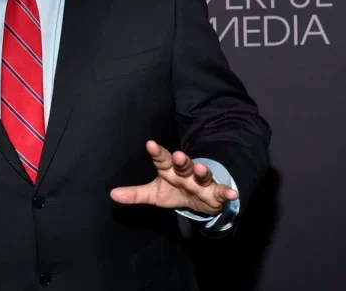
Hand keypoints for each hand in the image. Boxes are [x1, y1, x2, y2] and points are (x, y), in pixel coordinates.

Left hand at [110, 140, 236, 214]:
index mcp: (170, 171)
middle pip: (183, 165)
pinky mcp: (216, 193)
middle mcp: (186, 174)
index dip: (157, 152)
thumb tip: (112, 195)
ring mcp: (202, 182)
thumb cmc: (175, 192)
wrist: (200, 201)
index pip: (162, 160)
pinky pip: (222, 192)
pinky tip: (233, 193)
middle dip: (181, 160)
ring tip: (201, 168)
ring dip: (202, 171)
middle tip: (177, 155)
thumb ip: (135, 194)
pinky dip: (227, 192)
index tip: (150, 144)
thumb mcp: (154, 194)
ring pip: (202, 175)